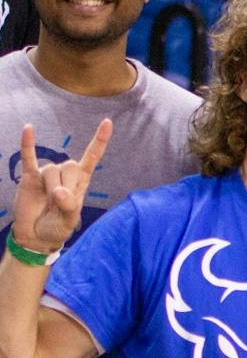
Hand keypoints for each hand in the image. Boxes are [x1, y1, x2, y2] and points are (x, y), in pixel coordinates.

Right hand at [10, 120, 111, 252]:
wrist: (36, 235)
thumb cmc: (57, 227)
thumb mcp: (69, 221)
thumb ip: (68, 206)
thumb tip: (59, 192)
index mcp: (80, 182)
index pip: (92, 158)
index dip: (99, 141)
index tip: (108, 122)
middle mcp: (65, 175)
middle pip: (70, 165)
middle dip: (66, 185)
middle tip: (59, 201)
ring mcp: (47, 175)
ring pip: (52, 169)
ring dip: (51, 186)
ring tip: (48, 200)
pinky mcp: (30, 177)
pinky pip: (29, 157)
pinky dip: (28, 144)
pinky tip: (28, 128)